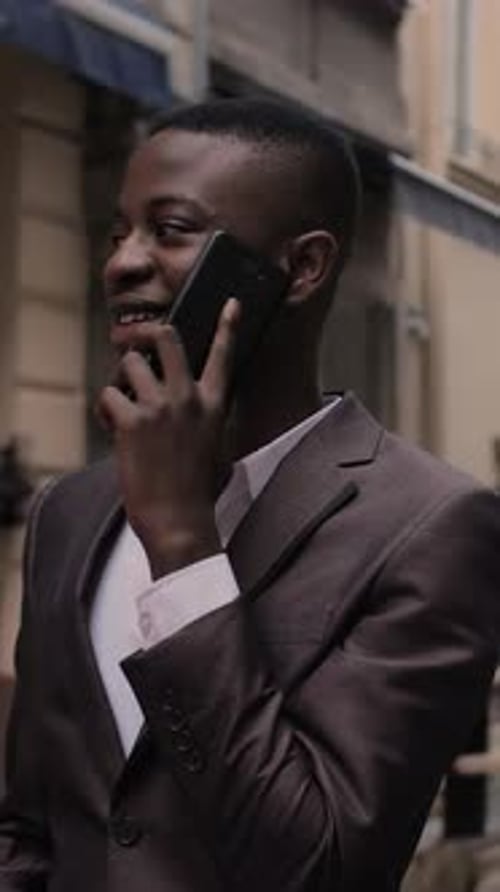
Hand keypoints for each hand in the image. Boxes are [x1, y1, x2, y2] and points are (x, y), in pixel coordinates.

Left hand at [98, 299, 239, 578]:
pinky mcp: (133, 420)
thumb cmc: (198, 493)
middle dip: (148, 339)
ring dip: (122, 380)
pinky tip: (112, 429)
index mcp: (214, 405)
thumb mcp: (215, 449)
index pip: (223, 356)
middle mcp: (189, 398)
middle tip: (140, 353)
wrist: (180, 521)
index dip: (227, 326)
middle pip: (166, 338)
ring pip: (130, 363)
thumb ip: (204, 421)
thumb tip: (195, 414)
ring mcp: (160, 407)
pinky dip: (105, 410)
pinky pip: (108, 395)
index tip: (230, 304)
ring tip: (124, 406)